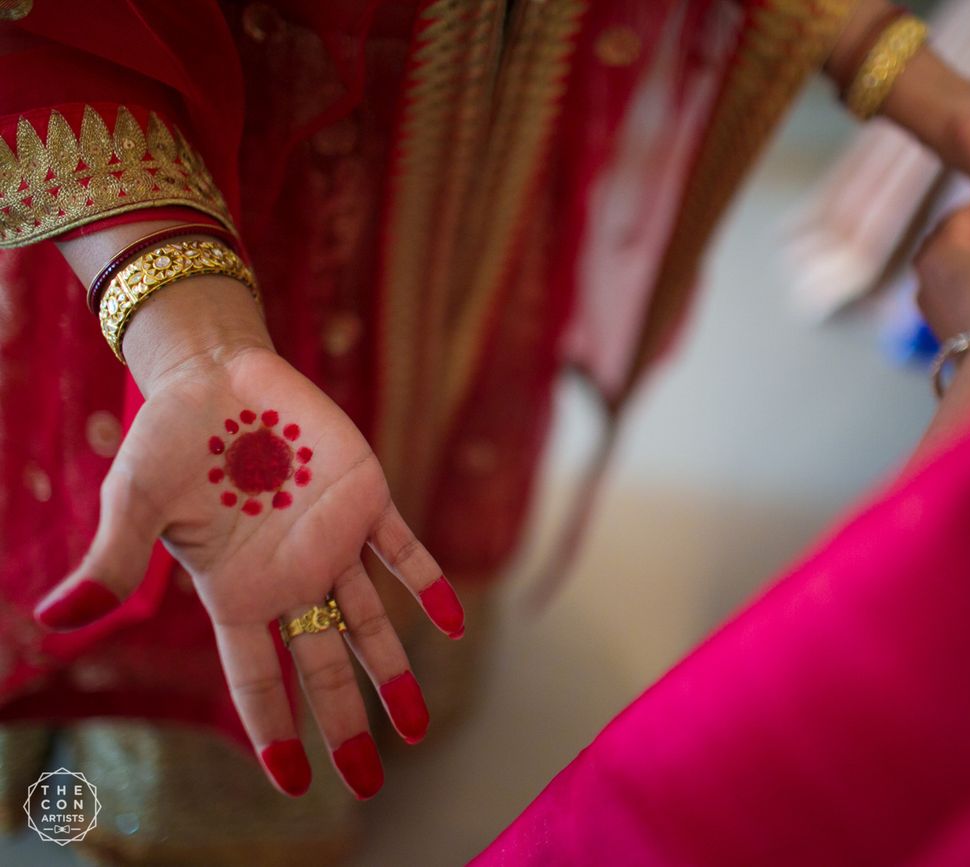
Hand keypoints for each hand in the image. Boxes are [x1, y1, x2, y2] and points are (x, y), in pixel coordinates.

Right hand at [33, 276, 463, 800]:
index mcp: (235, 590)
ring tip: (417, 726)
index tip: (292, 782)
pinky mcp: (364, 497)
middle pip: (322, 665)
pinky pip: (404, 550)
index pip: (256, 676)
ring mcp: (330, 540)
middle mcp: (289, 576)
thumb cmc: (168, 440)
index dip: (272, 728)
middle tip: (368, 781)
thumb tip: (55, 622)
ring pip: (369, 621)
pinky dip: (427, 583)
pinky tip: (452, 622)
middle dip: (344, 723)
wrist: (217, 375)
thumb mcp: (134, 502)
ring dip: (393, 670)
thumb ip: (113, 563)